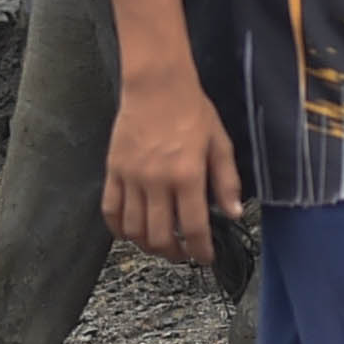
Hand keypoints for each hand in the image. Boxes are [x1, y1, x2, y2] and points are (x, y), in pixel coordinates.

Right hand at [104, 59, 243, 263]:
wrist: (156, 86)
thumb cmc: (193, 112)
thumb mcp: (220, 143)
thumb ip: (227, 181)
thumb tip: (233, 214)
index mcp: (187, 176)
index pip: (194, 227)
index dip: (201, 250)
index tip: (206, 257)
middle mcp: (156, 182)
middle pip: (160, 236)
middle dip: (175, 253)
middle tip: (184, 254)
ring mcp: (131, 178)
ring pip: (133, 230)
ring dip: (148, 245)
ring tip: (162, 245)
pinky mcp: (112, 172)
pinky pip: (110, 211)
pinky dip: (119, 229)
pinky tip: (131, 232)